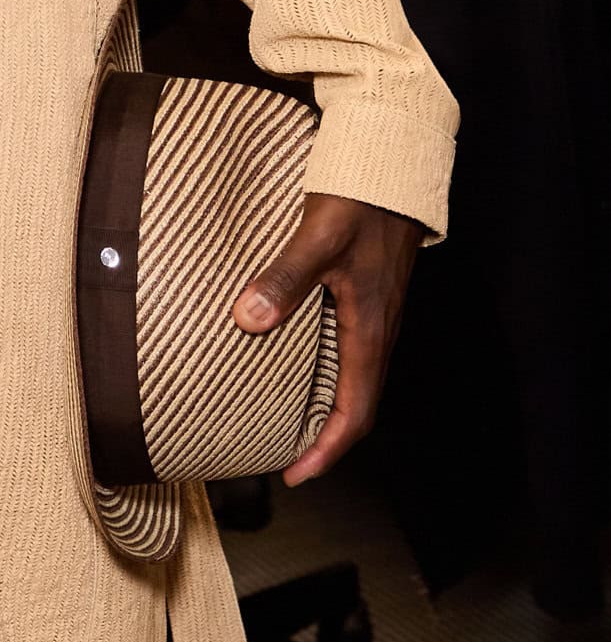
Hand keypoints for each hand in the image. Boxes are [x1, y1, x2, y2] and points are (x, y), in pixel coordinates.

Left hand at [232, 190, 421, 485]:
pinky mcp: (368, 295)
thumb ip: (284, 278)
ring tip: (288, 422)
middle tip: (285, 459)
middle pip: (358, 405)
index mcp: (370, 328)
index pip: (355, 411)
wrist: (394, 165)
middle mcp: (378, 329)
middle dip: (325, 440)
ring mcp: (376, 313)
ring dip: (327, 409)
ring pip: (356, 379)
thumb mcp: (319, 237)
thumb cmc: (360, 199)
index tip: (295, 475)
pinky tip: (298, 363)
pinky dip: (329, 375)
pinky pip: (352, 353)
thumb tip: (247, 320)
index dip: (327, 450)